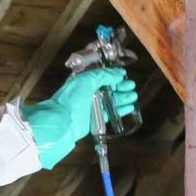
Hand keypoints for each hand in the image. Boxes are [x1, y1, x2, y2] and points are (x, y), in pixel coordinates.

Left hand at [23, 68, 138, 168]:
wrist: (62, 122)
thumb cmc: (70, 99)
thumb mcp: (87, 79)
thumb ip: (104, 75)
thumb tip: (119, 73)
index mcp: (84, 81)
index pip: (102, 76)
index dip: (114, 76)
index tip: (125, 76)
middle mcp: (87, 93)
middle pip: (108, 89)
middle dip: (121, 88)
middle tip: (132, 87)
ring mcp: (90, 107)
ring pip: (110, 102)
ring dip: (122, 99)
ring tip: (133, 97)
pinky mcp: (94, 120)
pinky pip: (109, 114)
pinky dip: (119, 111)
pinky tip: (128, 108)